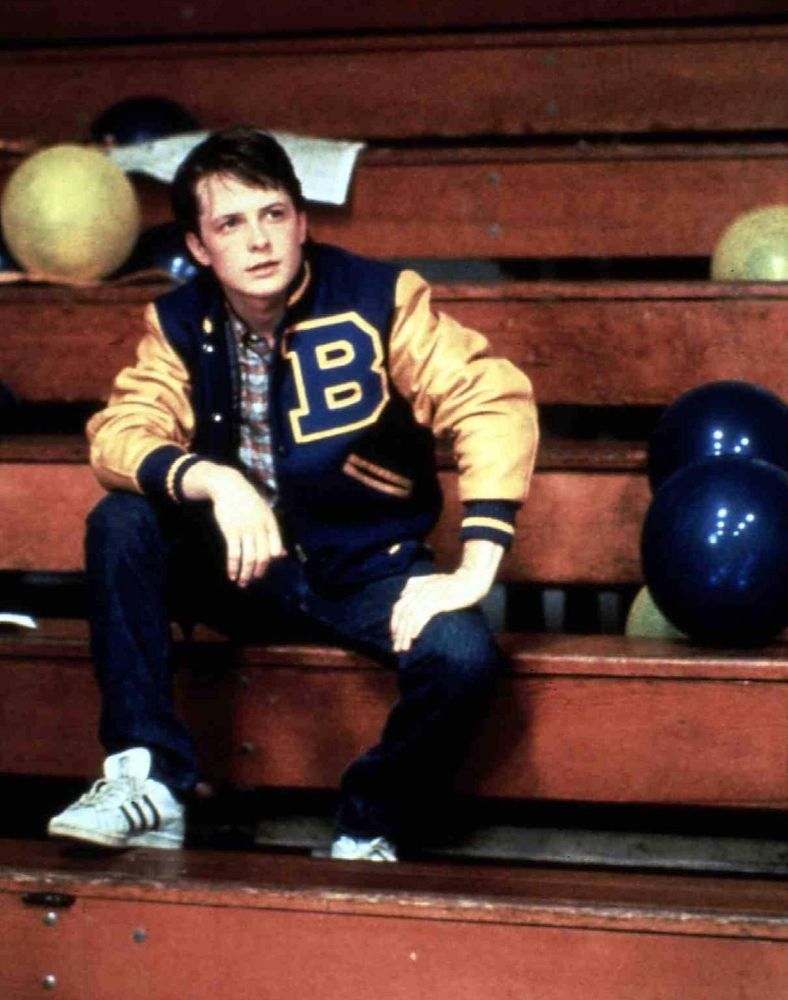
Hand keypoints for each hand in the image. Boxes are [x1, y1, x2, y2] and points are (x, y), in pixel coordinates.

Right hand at [181, 462, 283, 585]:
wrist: (229, 486)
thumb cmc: (248, 502)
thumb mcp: (264, 514)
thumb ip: (273, 535)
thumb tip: (283, 555)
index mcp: (271, 523)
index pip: (275, 549)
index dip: (270, 562)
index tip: (262, 570)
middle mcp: (260, 528)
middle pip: (263, 556)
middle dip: (258, 572)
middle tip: (253, 580)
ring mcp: (246, 530)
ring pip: (249, 558)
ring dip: (246, 574)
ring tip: (242, 583)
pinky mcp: (231, 531)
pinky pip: (234, 554)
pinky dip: (233, 567)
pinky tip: (231, 575)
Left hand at [390, 567, 490, 652]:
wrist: (470, 580)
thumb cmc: (452, 583)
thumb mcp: (432, 581)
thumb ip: (416, 584)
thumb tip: (402, 594)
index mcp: (415, 587)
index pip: (398, 607)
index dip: (394, 623)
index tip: (394, 636)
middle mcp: (419, 590)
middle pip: (402, 614)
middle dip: (398, 632)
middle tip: (396, 647)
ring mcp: (428, 595)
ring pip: (411, 616)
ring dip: (406, 633)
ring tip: (405, 647)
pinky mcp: (438, 601)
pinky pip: (424, 615)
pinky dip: (417, 626)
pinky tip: (414, 636)